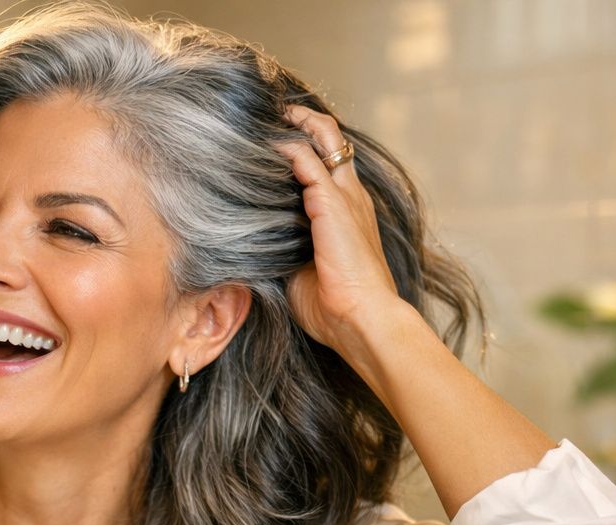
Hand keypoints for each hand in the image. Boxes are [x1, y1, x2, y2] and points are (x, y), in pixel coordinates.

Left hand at [277, 106, 409, 364]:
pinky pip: (304, 160)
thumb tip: (253, 246)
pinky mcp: (332, 203)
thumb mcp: (303, 272)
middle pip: (331, 138)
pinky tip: (260, 146)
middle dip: (301, 120)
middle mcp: (351, 196)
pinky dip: (282, 147)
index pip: (329, 164)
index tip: (275, 141)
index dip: (305, 146)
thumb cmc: (334, 308)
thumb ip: (285, 249)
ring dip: (292, 124)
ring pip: (322, 137)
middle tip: (270, 113)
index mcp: (348, 212)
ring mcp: (344, 196)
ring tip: (261, 116)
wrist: (362, 319)